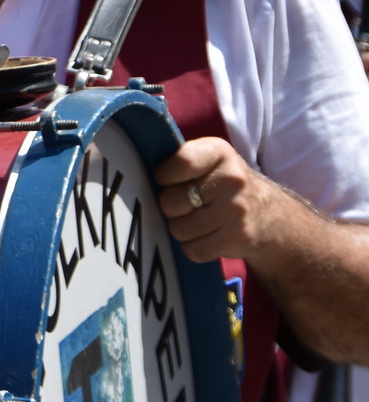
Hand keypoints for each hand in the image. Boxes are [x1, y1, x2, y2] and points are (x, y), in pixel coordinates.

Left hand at [154, 137, 282, 263]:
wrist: (269, 214)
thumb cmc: (221, 184)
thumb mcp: (208, 160)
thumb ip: (178, 160)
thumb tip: (133, 170)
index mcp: (219, 151)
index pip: (179, 163)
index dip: (164, 176)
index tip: (167, 179)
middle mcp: (232, 178)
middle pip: (170, 202)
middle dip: (171, 207)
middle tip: (187, 205)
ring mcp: (237, 209)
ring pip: (178, 229)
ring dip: (182, 229)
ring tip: (199, 220)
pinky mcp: (239, 237)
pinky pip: (193, 250)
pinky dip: (194, 247)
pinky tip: (208, 236)